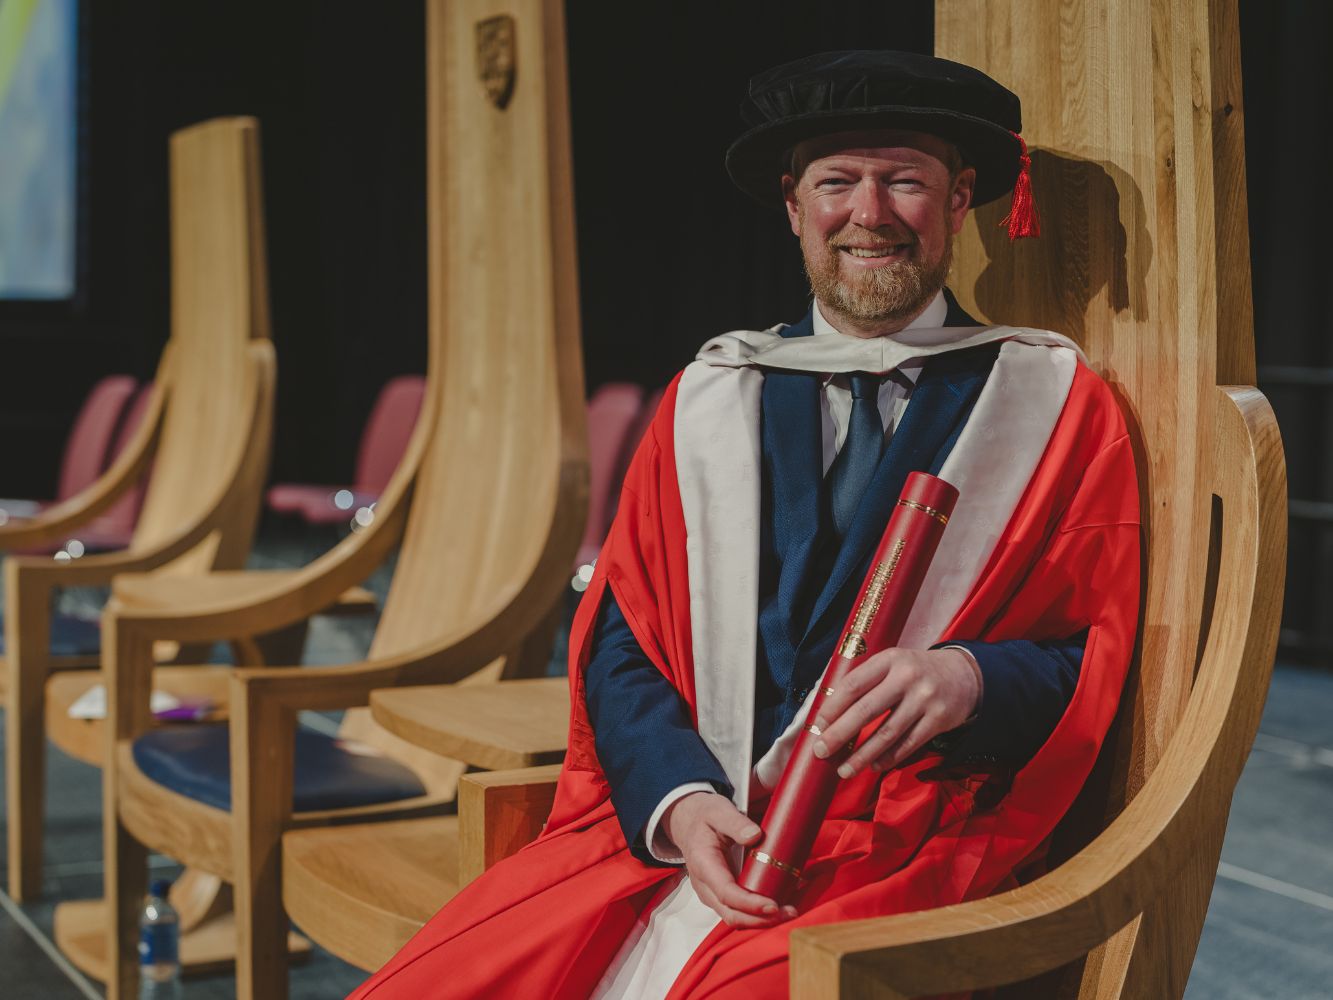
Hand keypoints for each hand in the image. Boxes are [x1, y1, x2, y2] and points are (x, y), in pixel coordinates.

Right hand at [660, 791, 797, 926]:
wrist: (689, 823)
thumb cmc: (704, 817)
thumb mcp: (718, 811)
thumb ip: (735, 822)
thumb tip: (755, 836)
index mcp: (703, 864)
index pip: (726, 893)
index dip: (750, 904)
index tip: (773, 905)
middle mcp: (705, 885)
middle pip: (732, 914)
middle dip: (761, 919)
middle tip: (790, 912)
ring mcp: (712, 893)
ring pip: (736, 917)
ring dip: (762, 920)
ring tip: (789, 912)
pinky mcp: (722, 895)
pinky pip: (739, 911)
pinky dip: (758, 913)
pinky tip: (780, 905)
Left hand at [811, 646, 981, 778]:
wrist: (963, 675)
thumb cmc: (914, 672)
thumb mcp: (891, 664)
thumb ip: (866, 682)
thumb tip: (829, 714)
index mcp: (888, 660)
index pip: (853, 685)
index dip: (832, 708)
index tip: (817, 726)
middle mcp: (906, 677)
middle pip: (866, 710)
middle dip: (840, 734)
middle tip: (822, 751)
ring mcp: (924, 699)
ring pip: (887, 733)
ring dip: (863, 756)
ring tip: (845, 770)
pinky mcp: (938, 719)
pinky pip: (908, 744)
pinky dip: (889, 758)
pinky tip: (874, 766)